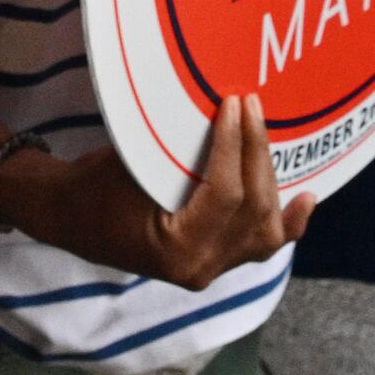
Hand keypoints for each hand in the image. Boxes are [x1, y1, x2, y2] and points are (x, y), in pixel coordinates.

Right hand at [16, 95, 307, 291]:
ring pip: (265, 230)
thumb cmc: (92, 186)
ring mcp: (211, 270)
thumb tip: (222, 112)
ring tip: (266, 137)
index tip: (235, 104)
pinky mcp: (215, 261)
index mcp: (177, 250)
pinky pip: (261, 247)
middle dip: (255, 153)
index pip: (225, 195)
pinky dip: (288, 224)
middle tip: (251, 106)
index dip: (235, 147)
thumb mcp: (133, 164)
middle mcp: (201, 269)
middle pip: (252, 210)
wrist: (67, 216)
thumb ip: (181, 152)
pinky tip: (307, 200)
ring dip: (271, 181)